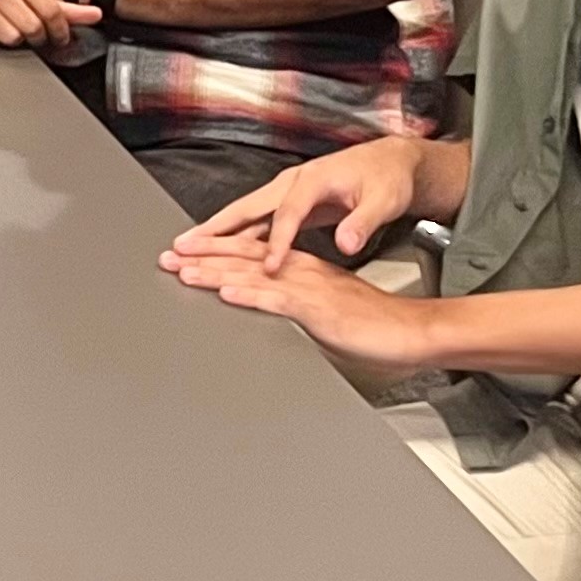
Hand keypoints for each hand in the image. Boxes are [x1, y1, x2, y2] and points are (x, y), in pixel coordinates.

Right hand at [0, 0, 92, 50]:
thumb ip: (62, 3)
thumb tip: (95, 14)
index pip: (51, 11)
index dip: (59, 30)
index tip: (59, 36)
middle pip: (32, 27)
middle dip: (36, 37)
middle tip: (33, 34)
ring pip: (9, 37)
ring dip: (12, 38)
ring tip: (7, 25)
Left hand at [159, 230, 444, 373]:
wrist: (412, 331)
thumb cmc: (373, 323)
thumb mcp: (322, 308)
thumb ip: (292, 302)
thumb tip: (263, 303)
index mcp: (303, 267)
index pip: (251, 253)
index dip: (215, 250)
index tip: (183, 250)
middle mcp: (302, 271)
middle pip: (245, 257)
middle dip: (204, 255)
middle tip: (167, 254)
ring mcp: (310, 289)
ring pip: (255, 276)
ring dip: (216, 272)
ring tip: (184, 269)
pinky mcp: (320, 311)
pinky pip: (281, 301)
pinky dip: (252, 296)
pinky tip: (228, 294)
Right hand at [164, 136, 432, 281]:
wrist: (392, 163)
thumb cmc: (388, 179)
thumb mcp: (384, 200)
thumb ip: (364, 222)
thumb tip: (347, 244)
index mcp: (313, 180)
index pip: (288, 214)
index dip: (278, 241)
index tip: (271, 267)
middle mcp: (293, 183)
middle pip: (247, 207)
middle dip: (215, 228)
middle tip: (186, 244)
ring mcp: (288, 193)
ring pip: (246, 214)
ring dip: (217, 232)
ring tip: (189, 248)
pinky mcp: (290, 205)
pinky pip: (257, 222)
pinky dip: (236, 236)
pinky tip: (222, 251)